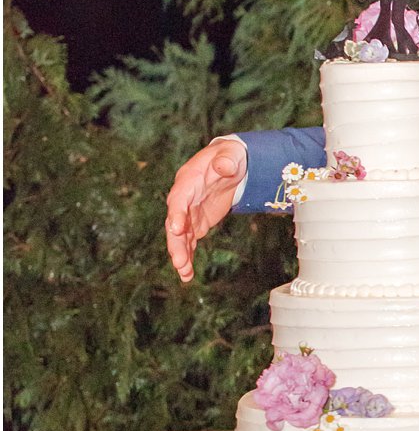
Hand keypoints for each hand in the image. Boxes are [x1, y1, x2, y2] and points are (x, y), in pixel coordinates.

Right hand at [166, 138, 247, 281]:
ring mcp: (188, 213)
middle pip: (175, 222)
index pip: (179, 198)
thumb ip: (226, 161)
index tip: (176, 228)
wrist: (230, 164)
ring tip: (185, 274)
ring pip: (180, 236)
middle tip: (179, 262)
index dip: (176, 213)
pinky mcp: (196, 223)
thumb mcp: (231, 155)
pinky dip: (188, 257)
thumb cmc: (229, 156)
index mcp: (189, 180)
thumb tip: (225, 166)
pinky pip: (189, 242)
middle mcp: (183, 198)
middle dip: (176, 242)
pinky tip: (188, 275)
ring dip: (181, 255)